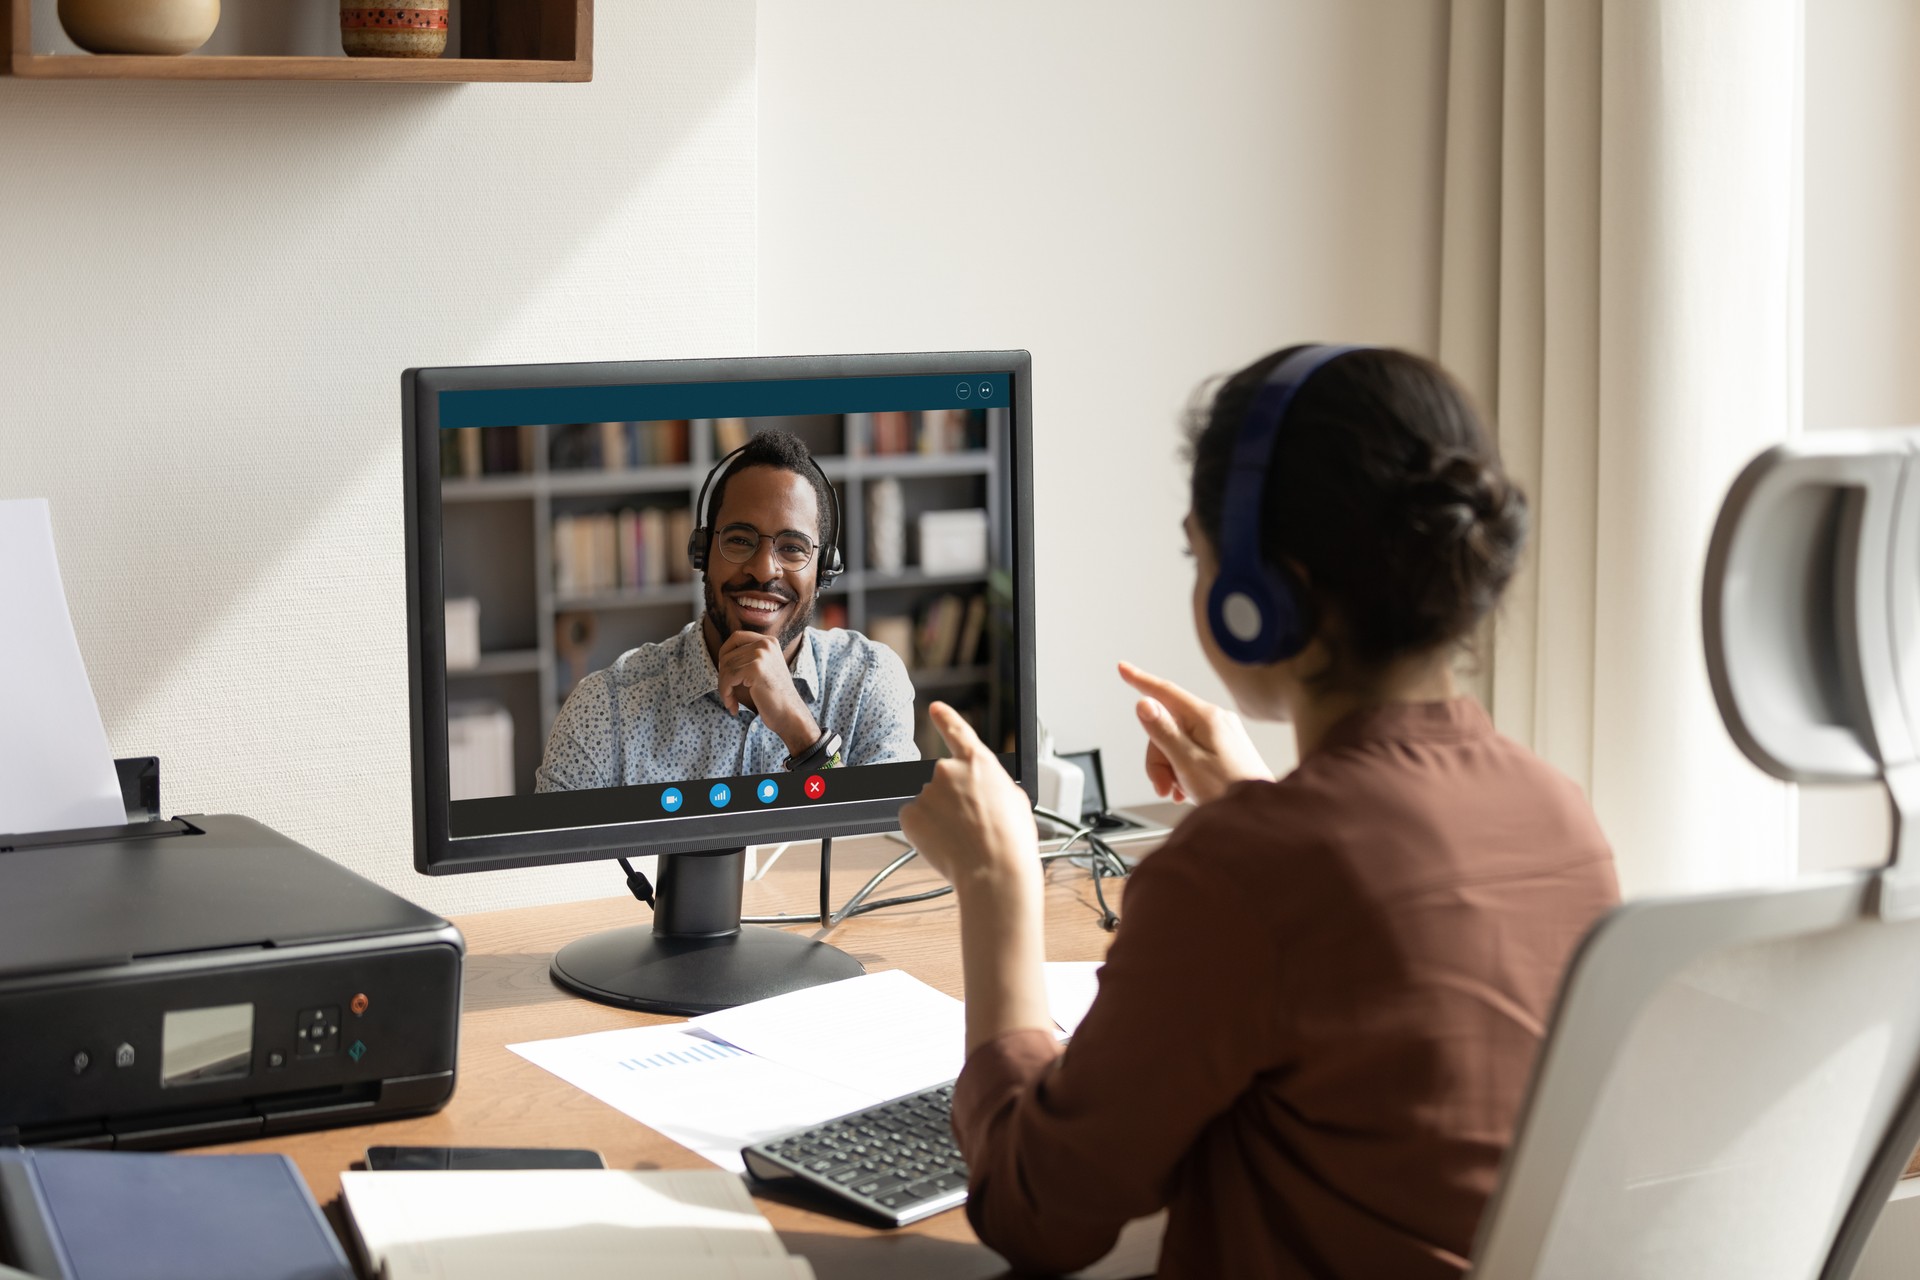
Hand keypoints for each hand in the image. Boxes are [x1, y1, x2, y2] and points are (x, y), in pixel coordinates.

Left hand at [715, 631, 817, 752]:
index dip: (724, 655)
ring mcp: (761, 654)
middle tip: (728, 694)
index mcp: (769, 641)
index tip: (725, 675)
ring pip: (725, 667)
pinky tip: (733, 706)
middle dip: (722, 677)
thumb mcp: (760, 670)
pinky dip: (725, 694)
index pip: (736, 637)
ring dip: (723, 688)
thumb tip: (721, 656)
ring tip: (731, 702)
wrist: (789, 714)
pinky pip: (728, 678)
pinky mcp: (756, 668)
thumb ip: (744, 659)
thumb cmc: (771, 697)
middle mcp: (766, 643)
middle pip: (727, 655)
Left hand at [898, 702, 1039, 898]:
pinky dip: (925, 831)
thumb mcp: (1015, 800)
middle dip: (952, 800)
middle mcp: (948, 770)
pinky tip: (944, 844)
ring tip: (963, 839)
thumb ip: (993, 785)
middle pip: (943, 780)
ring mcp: (926, 791)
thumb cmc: (1011, 841)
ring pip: (930, 804)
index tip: (935, 708)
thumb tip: (985, 791)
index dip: (945, 718)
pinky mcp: (910, 814)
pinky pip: (914, 819)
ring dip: (940, 818)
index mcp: (979, 762)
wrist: (994, 870)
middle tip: (970, 825)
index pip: (957, 731)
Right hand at [1118, 661, 1273, 804]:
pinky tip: (1187, 789)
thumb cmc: (1230, 791)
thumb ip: (1164, 732)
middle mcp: (1215, 720)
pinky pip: (1190, 752)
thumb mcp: (1188, 762)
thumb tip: (1145, 704)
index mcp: (1206, 718)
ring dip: (1169, 768)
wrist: (1258, 817)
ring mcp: (1221, 734)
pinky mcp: (1224, 749)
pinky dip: (1182, 770)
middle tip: (1164, 784)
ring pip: (1176, 742)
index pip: (1166, 692)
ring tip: (1179, 791)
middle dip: (1158, 757)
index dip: (1140, 680)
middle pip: (1167, 727)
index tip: (1123, 668)